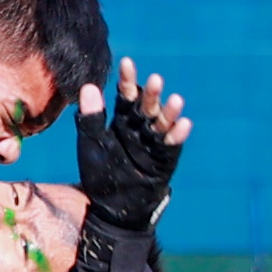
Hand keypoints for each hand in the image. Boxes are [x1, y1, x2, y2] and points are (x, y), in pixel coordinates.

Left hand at [73, 57, 186, 232]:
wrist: (112, 208)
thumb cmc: (100, 174)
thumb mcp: (92, 144)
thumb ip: (91, 118)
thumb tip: (88, 86)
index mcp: (122, 122)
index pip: (125, 96)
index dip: (127, 80)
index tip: (127, 62)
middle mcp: (140, 129)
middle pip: (146, 108)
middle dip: (151, 95)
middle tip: (154, 80)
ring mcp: (153, 145)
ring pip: (162, 125)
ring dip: (169, 113)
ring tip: (175, 100)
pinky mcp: (164, 162)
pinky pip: (171, 147)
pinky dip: (176, 136)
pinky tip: (183, 124)